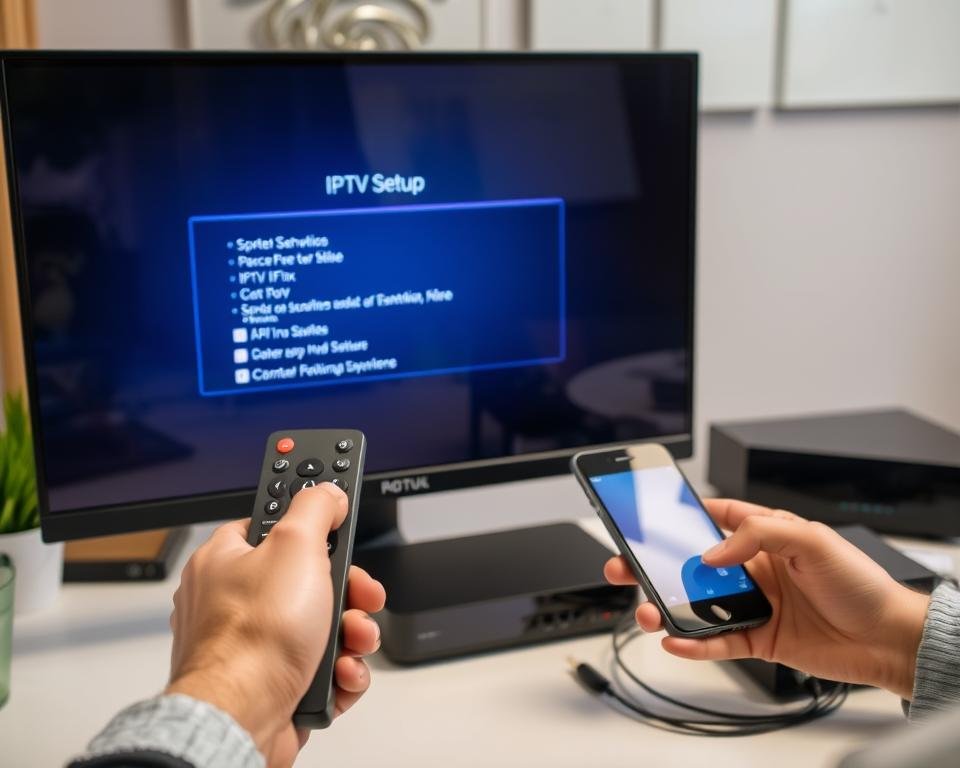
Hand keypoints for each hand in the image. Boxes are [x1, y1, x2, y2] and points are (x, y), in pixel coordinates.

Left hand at [166, 483, 385, 767]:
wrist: (241, 721)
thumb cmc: (250, 642)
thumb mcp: (294, 546)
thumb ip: (314, 508)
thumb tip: (327, 492)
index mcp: (227, 559)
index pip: (275, 520)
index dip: (313, 516)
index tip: (337, 507)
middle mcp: (234, 600)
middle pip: (310, 576)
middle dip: (347, 589)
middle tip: (360, 592)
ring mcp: (253, 644)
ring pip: (321, 624)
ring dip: (351, 633)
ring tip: (352, 640)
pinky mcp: (272, 682)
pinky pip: (320, 666)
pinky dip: (339, 670)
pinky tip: (339, 672)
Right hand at [604, 499, 929, 698]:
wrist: (888, 639)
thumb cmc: (861, 583)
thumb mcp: (813, 540)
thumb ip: (760, 534)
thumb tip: (713, 551)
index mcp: (766, 536)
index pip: (715, 518)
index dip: (682, 514)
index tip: (649, 514)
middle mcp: (754, 569)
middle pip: (692, 563)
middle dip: (655, 563)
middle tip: (626, 565)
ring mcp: (753, 605)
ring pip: (697, 603)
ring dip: (668, 605)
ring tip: (648, 608)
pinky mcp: (757, 639)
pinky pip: (715, 641)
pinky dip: (692, 642)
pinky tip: (674, 639)